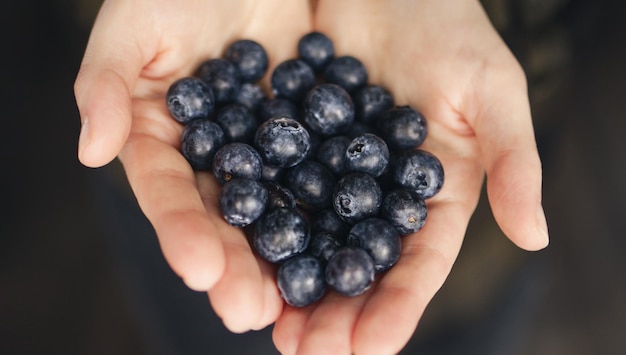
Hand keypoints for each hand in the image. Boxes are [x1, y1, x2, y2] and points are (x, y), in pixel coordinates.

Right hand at [74, 0, 312, 331]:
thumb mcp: (134, 26)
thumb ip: (105, 84)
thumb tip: (91, 150)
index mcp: (168, 140)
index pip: (171, 195)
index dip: (183, 232)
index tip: (200, 270)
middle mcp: (220, 156)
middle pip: (228, 219)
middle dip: (237, 267)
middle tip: (250, 312)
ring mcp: (272, 148)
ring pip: (281, 209)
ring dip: (291, 257)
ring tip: (300, 304)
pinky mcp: (320, 131)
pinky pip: (333, 172)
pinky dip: (343, 210)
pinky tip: (356, 246)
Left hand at [272, 0, 549, 353]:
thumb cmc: (450, 29)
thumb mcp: (492, 92)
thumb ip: (513, 162)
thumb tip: (535, 237)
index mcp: (432, 194)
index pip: (417, 263)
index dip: (396, 308)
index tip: (370, 350)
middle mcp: (378, 193)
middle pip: (357, 264)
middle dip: (335, 313)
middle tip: (307, 353)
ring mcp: (331, 171)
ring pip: (310, 238)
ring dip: (290, 283)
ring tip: (269, 325)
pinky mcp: (289, 141)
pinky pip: (271, 186)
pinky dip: (256, 223)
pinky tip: (237, 255)